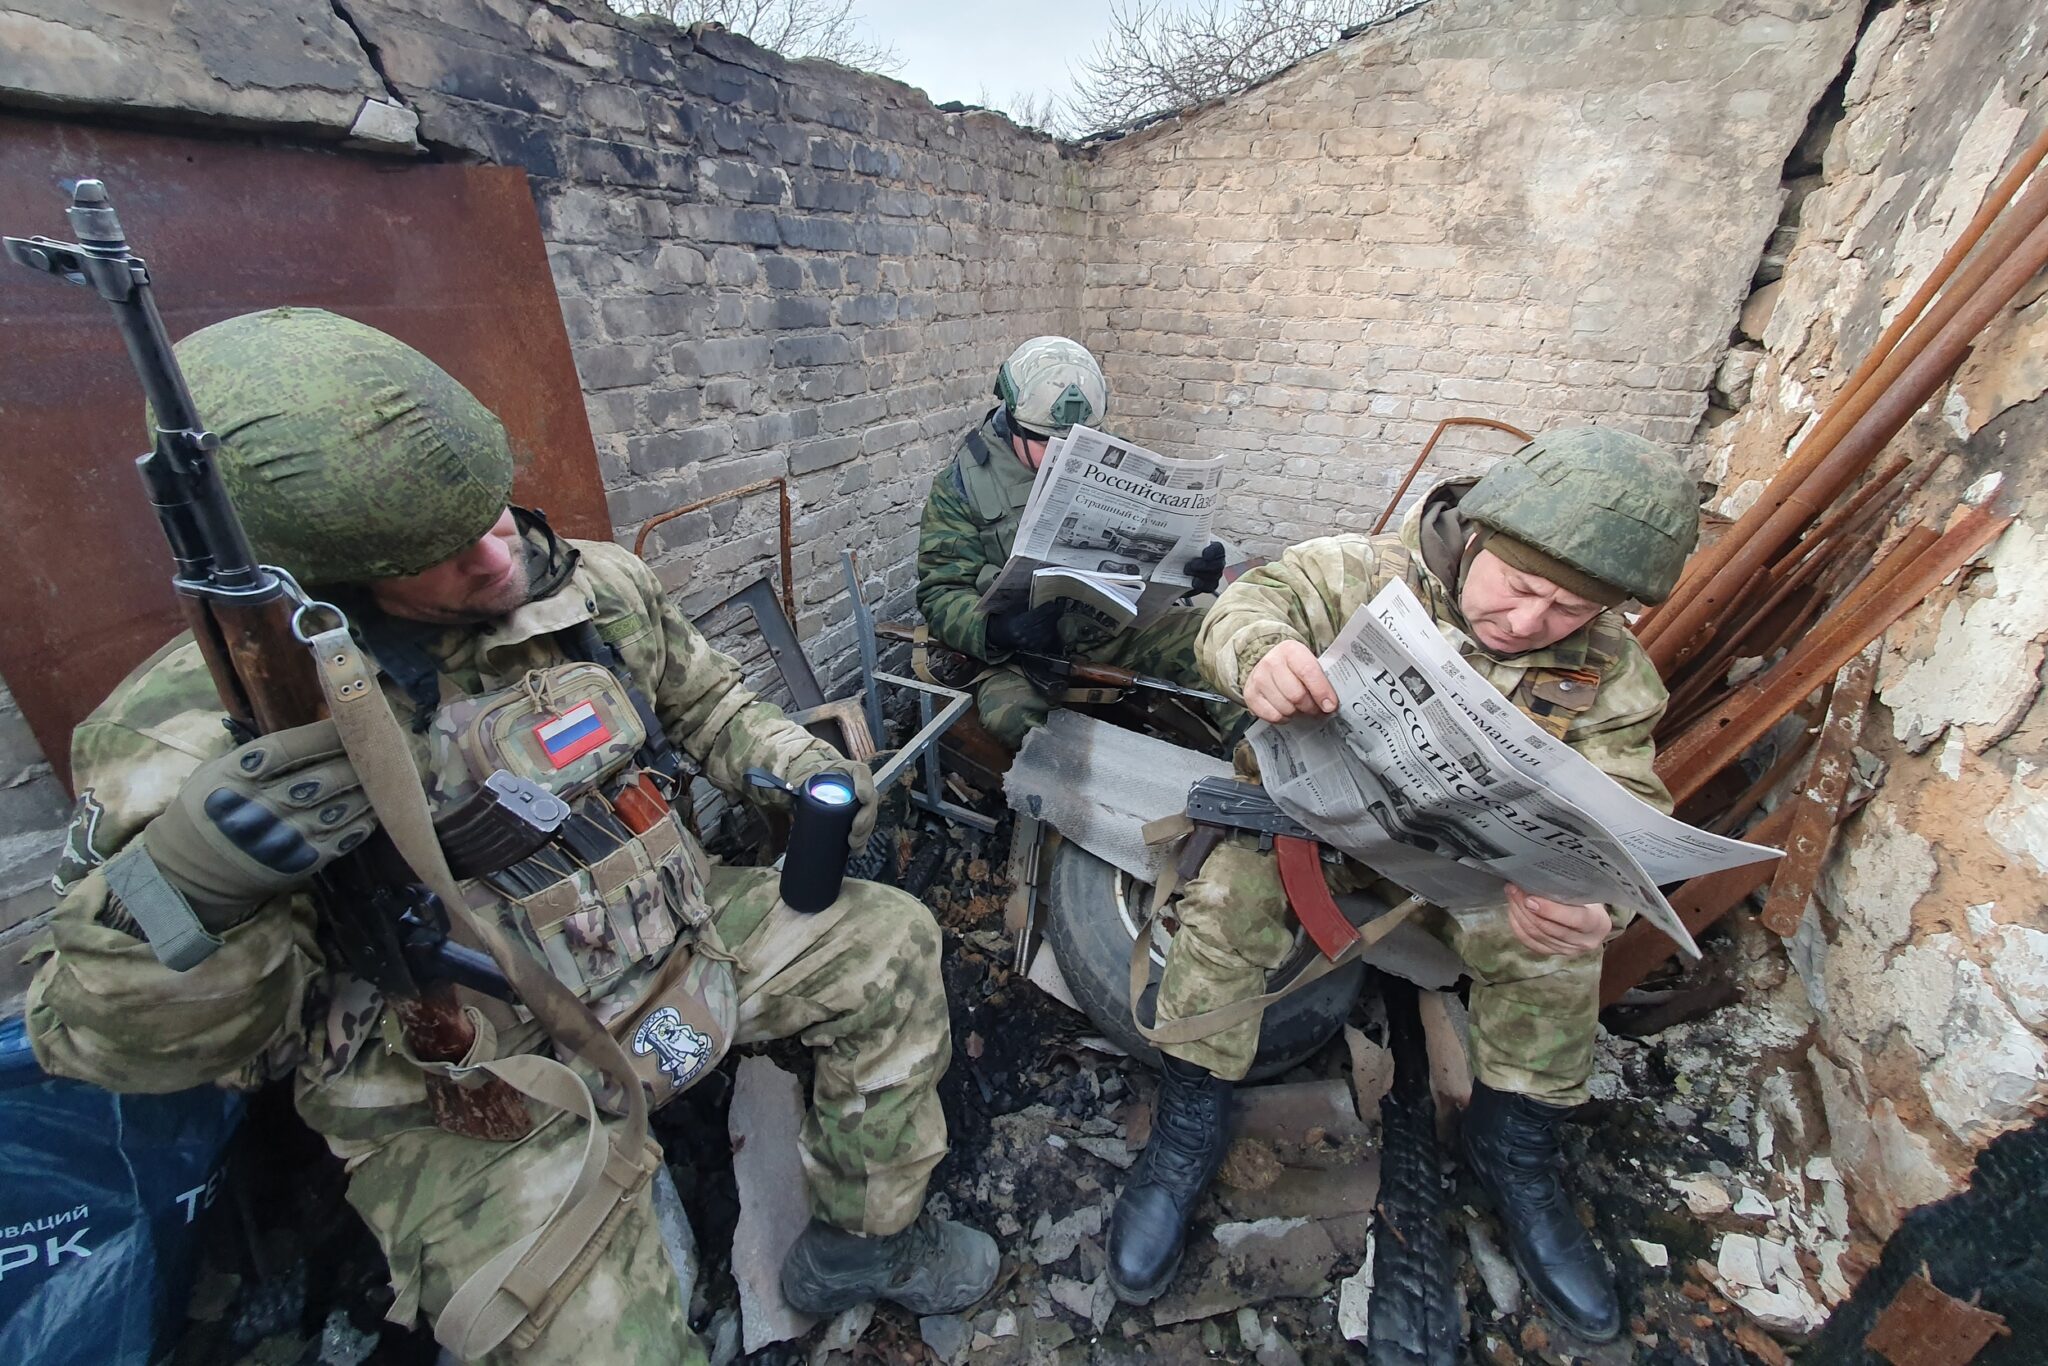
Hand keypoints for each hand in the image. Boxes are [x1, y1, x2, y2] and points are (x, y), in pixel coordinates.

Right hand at [143, 719, 375, 926]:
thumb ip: (259, 753)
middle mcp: (260, 808)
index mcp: (235, 778)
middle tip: (382, 745)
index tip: (350, 720)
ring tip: (387, 773)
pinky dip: (364, 819)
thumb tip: (314, 728)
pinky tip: (376, 806)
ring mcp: (283, 839)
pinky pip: (343, 838)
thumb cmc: (211, 807)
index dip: (323, 734)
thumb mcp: (217, 771)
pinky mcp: (301, 863)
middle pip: (322, 778)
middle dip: (357, 760)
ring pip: (339, 807)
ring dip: (368, 789)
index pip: (287, 749)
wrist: (192, 872)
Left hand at [783, 751, 879, 850]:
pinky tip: (856, 851)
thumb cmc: (808, 778)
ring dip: (864, 833)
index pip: (861, 773)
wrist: (808, 786)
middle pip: (870, 800)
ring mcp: (859, 802)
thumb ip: (792, 782)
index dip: (865, 785)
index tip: (862, 797)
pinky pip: (864, 829)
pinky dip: (862, 841)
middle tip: (854, 833)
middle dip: (865, 819)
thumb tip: (782, 790)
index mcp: (847, 770)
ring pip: (869, 816)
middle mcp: (857, 785)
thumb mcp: (803, 777)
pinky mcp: (856, 817)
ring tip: (853, 844)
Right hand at [986, 600, 1065, 654]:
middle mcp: (1026, 634)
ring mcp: (1030, 642)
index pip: (1038, 614)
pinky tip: (1053, 626)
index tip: (1053, 603)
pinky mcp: (1032, 647)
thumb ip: (1026, 604)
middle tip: (1060, 608)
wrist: (998, 636)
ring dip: (1054, 623)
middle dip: (1054, 615)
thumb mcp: (1013, 609)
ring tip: (1057, 616)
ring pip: (1047, 632)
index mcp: (1020, 623)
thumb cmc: (1006, 620)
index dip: (1047, 608)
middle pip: (1045, 623)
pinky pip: (1046, 640)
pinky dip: (1051, 632)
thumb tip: (1038, 596)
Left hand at [1183, 541, 1225, 595]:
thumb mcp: (1183, 544)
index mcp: (1213, 549)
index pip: (1218, 549)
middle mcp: (1216, 562)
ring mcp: (1214, 575)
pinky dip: (1201, 586)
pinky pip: (1208, 588)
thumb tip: (1169, 536)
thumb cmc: (1184, 552)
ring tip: (1187, 573)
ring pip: (1213, 577)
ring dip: (1201, 576)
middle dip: (1205, 565)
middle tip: (1192, 565)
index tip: (1204, 554)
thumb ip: (1181, 538)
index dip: (1213, 551)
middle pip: (1217, 565)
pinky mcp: (1208, 586)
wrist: (1178, 567)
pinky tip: (1192, 583)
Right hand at [1243, 640, 1337, 723]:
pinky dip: (1283, 718)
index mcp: (1291, 650)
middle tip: (1316, 708)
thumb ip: (1323, 679)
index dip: (1321, 692)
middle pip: (1297, 695)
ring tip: (1300, 708)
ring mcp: (1258, 678)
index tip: (1330, 706)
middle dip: (1311, 707)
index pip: (1308, 672)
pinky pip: (1272, 716)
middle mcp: (1271, 662)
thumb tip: (1331, 704)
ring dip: (1297, 713)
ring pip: (1285, 708)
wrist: (1269, 663)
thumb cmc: (1295, 667)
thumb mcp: (1310, 663)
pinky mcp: (1250, 695)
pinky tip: (1287, 710)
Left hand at [1503, 885, 1610, 957]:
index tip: (1530, 899)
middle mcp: (1584, 942)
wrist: (1592, 917)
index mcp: (1598, 924)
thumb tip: (1537, 876)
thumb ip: (1569, 888)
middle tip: (1514, 889)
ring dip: (1519, 914)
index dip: (1551, 910)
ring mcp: (1568, 951)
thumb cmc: (1589, 898)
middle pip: (1550, 928)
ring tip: (1511, 894)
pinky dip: (1517, 925)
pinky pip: (1529, 942)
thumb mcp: (1587, 890)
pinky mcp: (1552, 953)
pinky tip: (1512, 910)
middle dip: (1527, 908)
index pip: (1575, 919)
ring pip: (1537, 935)